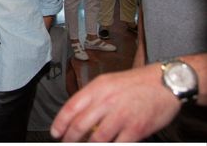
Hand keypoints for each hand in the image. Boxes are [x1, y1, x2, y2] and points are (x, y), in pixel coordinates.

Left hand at [50, 64, 180, 141]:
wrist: (165, 83)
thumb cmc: (135, 83)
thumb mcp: (107, 82)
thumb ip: (92, 97)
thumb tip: (77, 114)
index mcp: (97, 88)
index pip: (71, 107)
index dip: (60, 123)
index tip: (55, 132)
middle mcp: (106, 101)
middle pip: (80, 125)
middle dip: (70, 138)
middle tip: (67, 143)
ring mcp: (121, 116)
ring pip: (96, 138)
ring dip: (87, 145)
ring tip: (84, 145)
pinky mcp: (136, 128)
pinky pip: (118, 144)